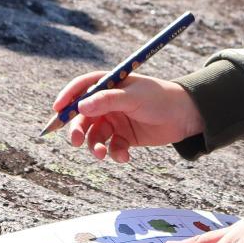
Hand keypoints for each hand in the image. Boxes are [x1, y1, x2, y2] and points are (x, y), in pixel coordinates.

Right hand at [50, 71, 204, 162]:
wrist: (186, 116)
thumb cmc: (160, 98)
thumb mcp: (133, 97)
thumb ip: (107, 101)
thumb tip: (80, 107)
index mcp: (109, 85)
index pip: (81, 88)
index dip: (67, 97)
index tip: (57, 110)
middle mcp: (108, 103)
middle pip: (82, 117)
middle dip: (77, 130)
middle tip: (76, 141)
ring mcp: (115, 121)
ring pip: (95, 136)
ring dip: (95, 147)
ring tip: (104, 154)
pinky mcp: (124, 137)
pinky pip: (111, 148)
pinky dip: (114, 153)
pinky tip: (125, 156)